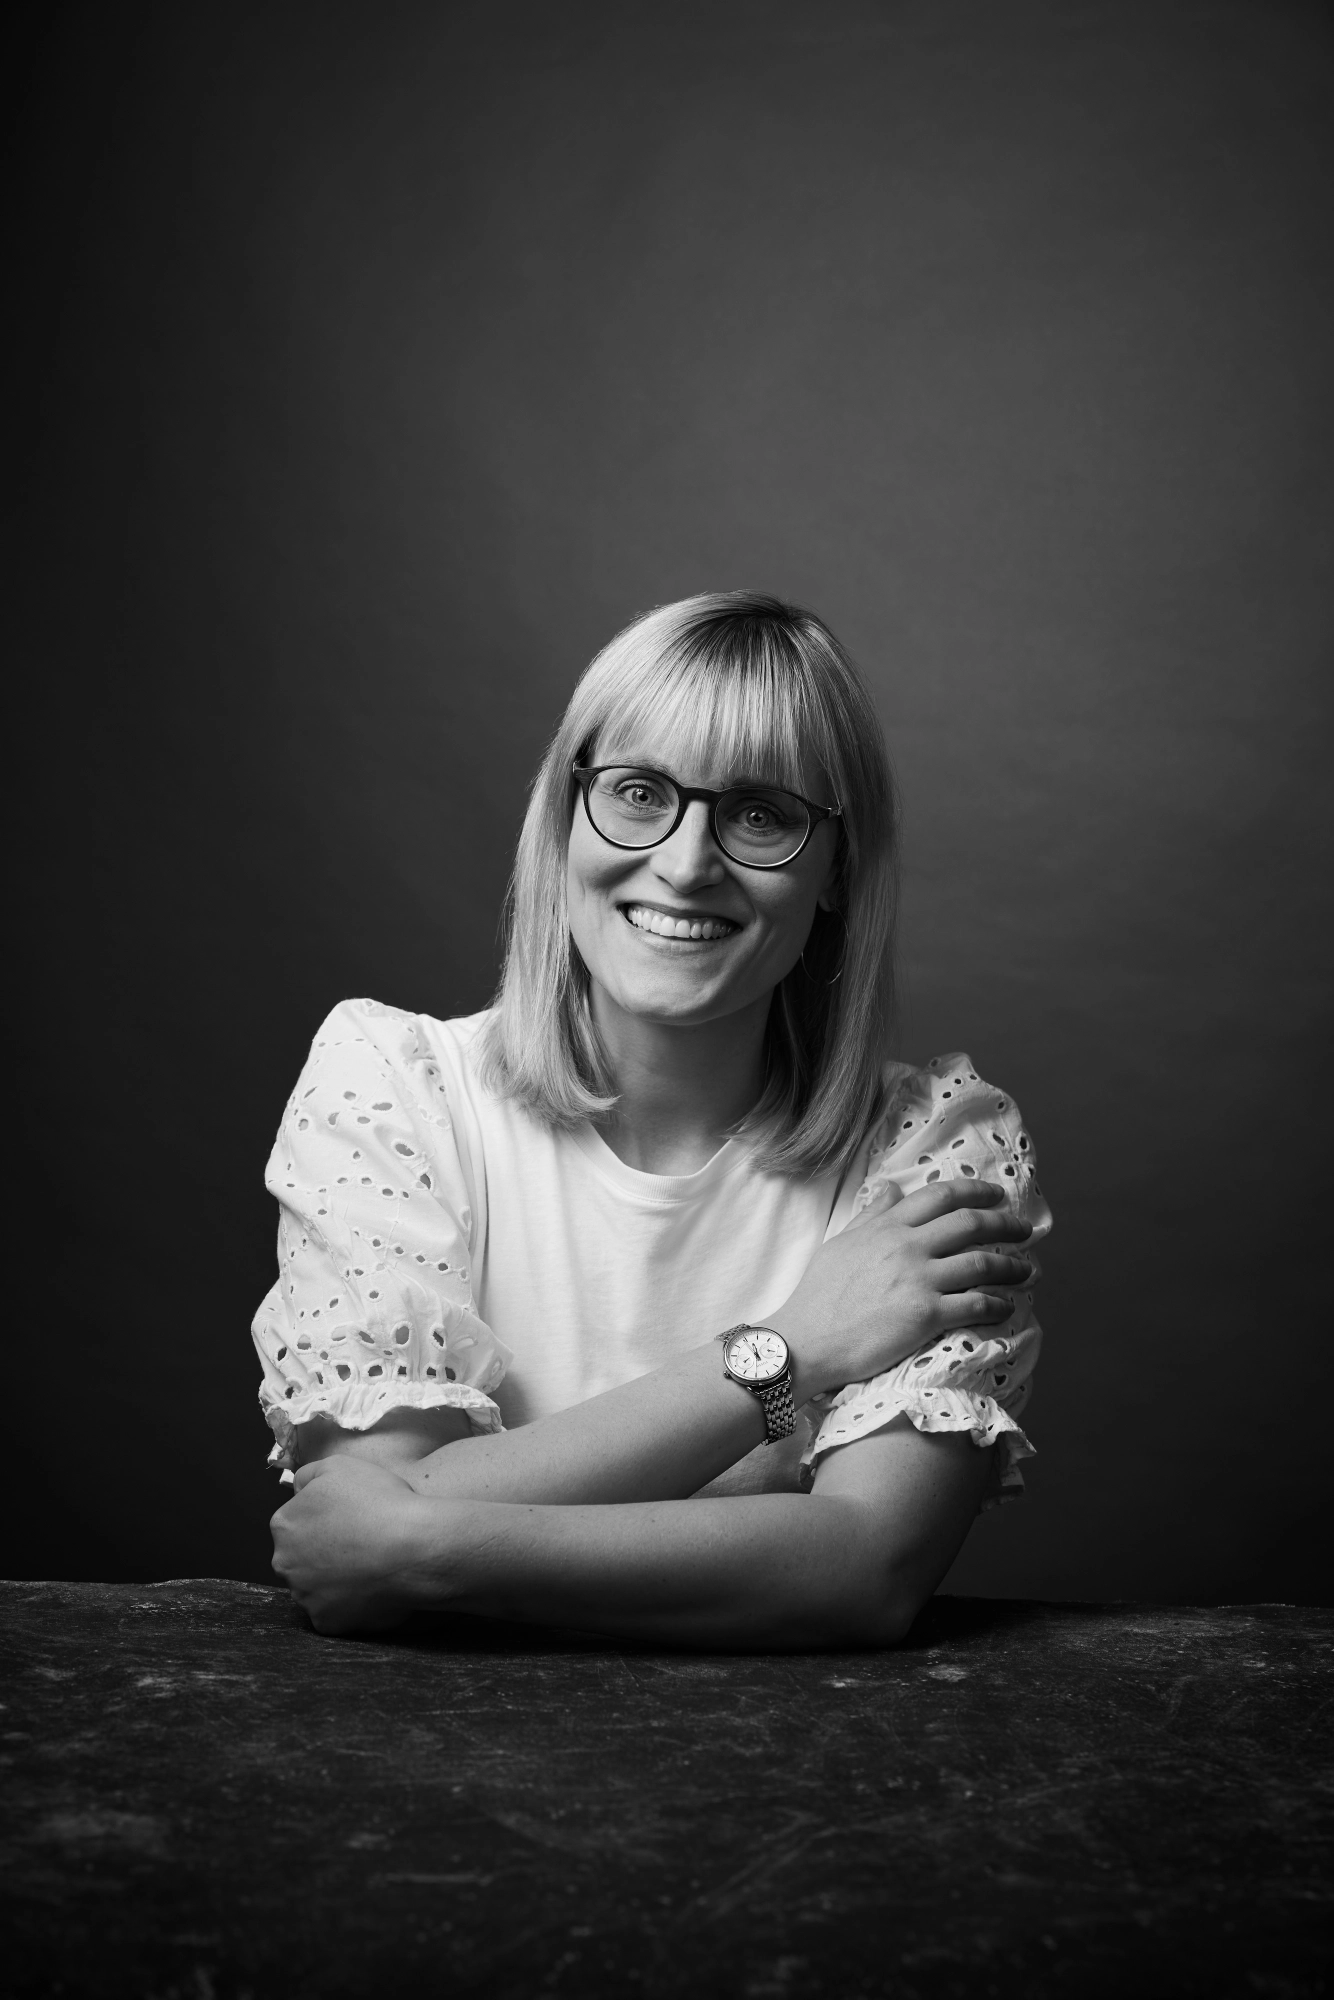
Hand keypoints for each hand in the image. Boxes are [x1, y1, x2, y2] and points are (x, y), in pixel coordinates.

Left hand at [270, 1455, 437, 1634]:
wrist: (414, 1548)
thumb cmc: (379, 1502)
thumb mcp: (340, 1466)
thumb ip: (308, 1476)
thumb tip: (299, 1490)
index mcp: (284, 1525)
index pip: (296, 1521)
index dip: (325, 1517)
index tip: (350, 1517)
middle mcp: (285, 1564)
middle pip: (300, 1556)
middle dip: (323, 1551)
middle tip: (360, 1541)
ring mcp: (305, 1597)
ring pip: (316, 1586)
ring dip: (336, 1578)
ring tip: (371, 1563)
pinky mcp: (326, 1622)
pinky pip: (335, 1612)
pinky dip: (350, 1603)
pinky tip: (373, 1586)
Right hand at [773, 1179, 1035, 1395]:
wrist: (806, 1340)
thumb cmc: (818, 1295)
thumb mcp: (841, 1243)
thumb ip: (871, 1215)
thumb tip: (890, 1189)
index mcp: (887, 1227)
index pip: (941, 1196)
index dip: (975, 1192)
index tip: (996, 1195)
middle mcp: (908, 1247)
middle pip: (970, 1224)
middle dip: (1004, 1224)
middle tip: (1024, 1229)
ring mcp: (919, 1280)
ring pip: (981, 1262)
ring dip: (1012, 1265)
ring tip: (1028, 1270)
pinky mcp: (926, 1315)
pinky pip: (975, 1304)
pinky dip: (998, 1303)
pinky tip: (1007, 1306)